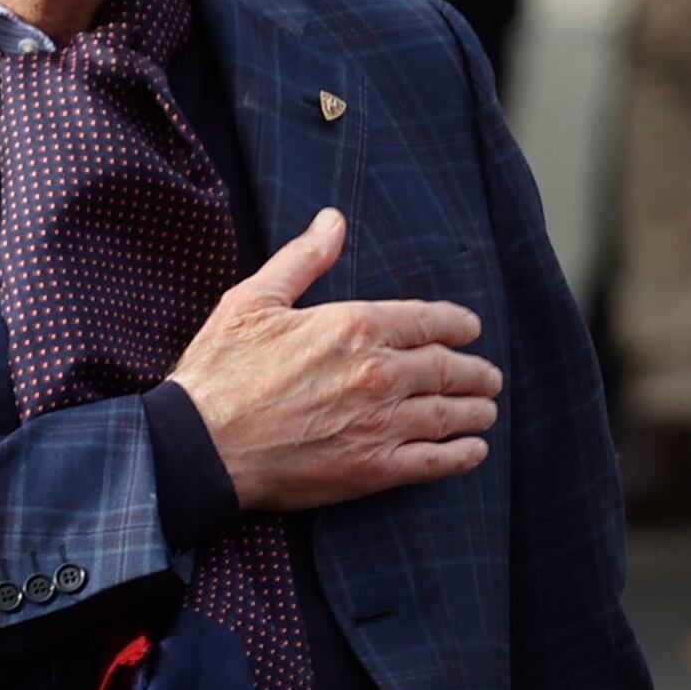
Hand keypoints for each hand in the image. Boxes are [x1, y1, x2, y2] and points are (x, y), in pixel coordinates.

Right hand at [166, 210, 500, 509]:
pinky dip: (462, 456)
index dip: (457, 325)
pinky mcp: (373, 469)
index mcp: (354, 326)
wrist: (200, 445)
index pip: (428, 321)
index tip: (471, 330)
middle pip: (447, 369)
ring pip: (449, 414)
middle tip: (489, 377)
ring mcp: (380, 423)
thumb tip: (333, 220)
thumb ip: (303, 260)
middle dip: (475, 372)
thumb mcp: (254, 300)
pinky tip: (475, 451)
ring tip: (487, 410)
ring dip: (475, 411)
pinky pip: (434, 462)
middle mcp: (378, 373)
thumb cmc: (220, 371)